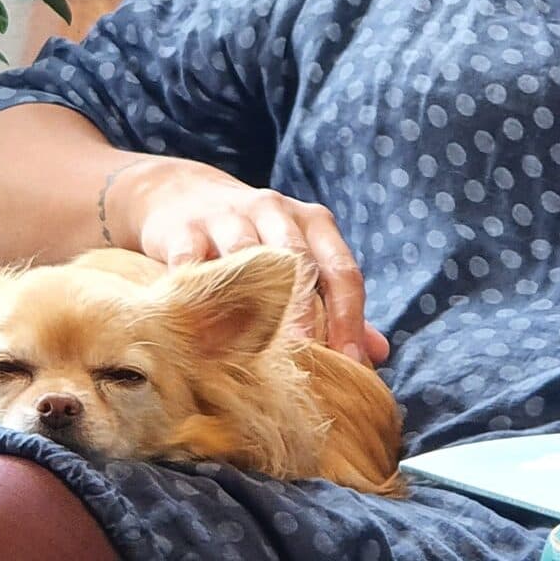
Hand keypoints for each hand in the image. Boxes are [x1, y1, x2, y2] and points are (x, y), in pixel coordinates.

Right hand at [113, 157, 390, 365]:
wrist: (181, 194)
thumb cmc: (254, 237)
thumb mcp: (299, 255)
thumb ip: (335, 302)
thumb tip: (378, 352)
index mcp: (314, 223)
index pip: (342, 272)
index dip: (350, 320)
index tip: (352, 366)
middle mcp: (276, 211)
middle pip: (299, 264)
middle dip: (306, 317)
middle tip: (309, 366)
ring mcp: (229, 216)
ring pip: (246, 258)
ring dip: (249, 306)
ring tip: (253, 354)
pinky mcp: (185, 228)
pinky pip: (192, 262)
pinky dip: (197, 294)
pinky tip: (199, 330)